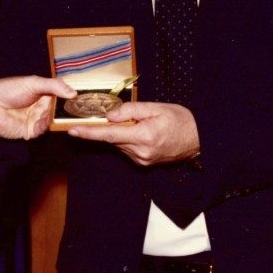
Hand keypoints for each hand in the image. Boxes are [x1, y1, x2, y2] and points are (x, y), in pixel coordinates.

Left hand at [0, 76, 76, 143]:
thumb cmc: (7, 91)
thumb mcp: (32, 82)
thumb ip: (53, 85)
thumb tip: (72, 92)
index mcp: (43, 92)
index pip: (62, 94)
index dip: (71, 96)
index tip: (83, 97)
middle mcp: (42, 106)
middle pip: (61, 110)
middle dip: (69, 110)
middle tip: (80, 109)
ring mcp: (37, 119)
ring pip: (55, 121)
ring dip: (59, 118)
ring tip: (67, 114)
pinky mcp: (32, 131)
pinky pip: (45, 130)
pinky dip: (48, 127)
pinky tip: (50, 121)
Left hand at [67, 101, 199, 165]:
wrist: (200, 140)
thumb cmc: (180, 120)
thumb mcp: (157, 108)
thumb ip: (131, 110)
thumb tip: (110, 115)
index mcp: (144, 137)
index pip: (109, 135)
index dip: (89, 133)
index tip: (72, 131)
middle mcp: (140, 152)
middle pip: (112, 139)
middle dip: (108, 126)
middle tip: (115, 114)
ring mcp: (142, 161)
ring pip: (119, 144)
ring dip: (121, 133)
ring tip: (140, 123)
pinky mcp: (143, 164)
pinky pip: (127, 149)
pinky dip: (128, 139)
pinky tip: (142, 132)